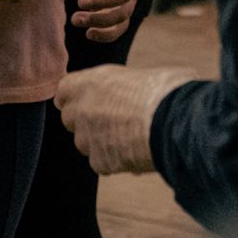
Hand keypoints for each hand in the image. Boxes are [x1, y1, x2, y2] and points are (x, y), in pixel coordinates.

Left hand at [54, 64, 192, 175]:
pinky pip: (101, 162)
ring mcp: (87, 138)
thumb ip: (122, 85)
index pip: (64, 92)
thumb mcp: (140, 75)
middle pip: (70, 119)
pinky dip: (115, 160)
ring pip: (85, 143)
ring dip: (100, 142)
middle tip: (112, 120)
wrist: (174, 122)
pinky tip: (136, 153)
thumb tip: (133, 89)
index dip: (76, 97)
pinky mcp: (100, 162)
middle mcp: (82, 110)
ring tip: (129, 137)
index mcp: (88, 83)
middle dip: (86, 121)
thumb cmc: (165, 91)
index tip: (89, 100)